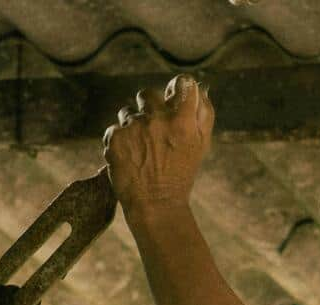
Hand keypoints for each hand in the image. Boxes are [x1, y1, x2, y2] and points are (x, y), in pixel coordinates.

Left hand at [103, 75, 214, 216]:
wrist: (156, 205)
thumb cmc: (181, 174)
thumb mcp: (201, 144)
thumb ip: (203, 113)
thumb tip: (199, 88)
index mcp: (183, 120)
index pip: (183, 83)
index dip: (178, 88)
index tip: (174, 97)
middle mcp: (158, 119)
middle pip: (148, 93)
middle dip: (149, 108)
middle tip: (152, 130)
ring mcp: (135, 128)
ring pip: (128, 111)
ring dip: (132, 125)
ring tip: (140, 148)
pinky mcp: (116, 138)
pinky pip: (115, 128)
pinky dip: (120, 140)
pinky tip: (129, 156)